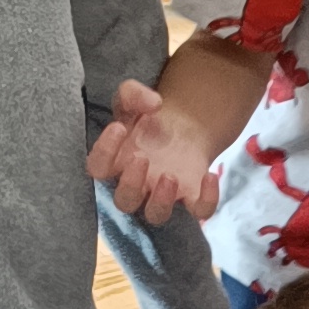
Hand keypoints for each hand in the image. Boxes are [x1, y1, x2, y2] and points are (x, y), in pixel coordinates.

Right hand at [88, 76, 221, 224]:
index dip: (103, 152)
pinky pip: (199, 210)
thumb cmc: (147, 118)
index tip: (118, 128)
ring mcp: (164, 194)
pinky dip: (207, 200)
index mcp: (115, 162)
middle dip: (131, 184)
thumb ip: (133, 94)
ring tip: (170, 176)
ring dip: (161, 201)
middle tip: (142, 158)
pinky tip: (210, 176)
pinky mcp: (192, 196)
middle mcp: (136, 184)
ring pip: (156, 214)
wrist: (182, 127)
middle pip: (125, 201)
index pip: (97, 169)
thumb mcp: (133, 98)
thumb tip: (153, 102)